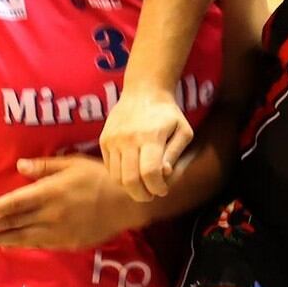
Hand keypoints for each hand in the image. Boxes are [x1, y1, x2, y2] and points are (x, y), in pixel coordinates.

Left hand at [0, 156, 140, 248]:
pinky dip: (21, 245)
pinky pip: (39, 244)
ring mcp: (58, 232)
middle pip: (13, 222)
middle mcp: (50, 214)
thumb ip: (44, 167)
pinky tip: (8, 245)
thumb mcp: (73, 164)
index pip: (14, 203)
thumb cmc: (101, 177)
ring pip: (22, 237)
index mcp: (49, 193)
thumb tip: (19, 167)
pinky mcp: (67, 243)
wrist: (128, 203)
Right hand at [100, 86, 194, 201]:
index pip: (149, 173)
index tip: (163, 190)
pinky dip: (120, 177)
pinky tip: (131, 173)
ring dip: (130, 188)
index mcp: (151, 136)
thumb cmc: (168, 114)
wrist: (143, 90)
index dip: (157, 188)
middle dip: (142, 194)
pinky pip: (109, 168)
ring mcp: (113, 139)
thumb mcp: (183, 131)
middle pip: (130, 180)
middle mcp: (129, 138)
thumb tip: (164, 174)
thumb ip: (174, 154)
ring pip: (117, 177)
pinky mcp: (104, 140)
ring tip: (141, 186)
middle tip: (150, 195)